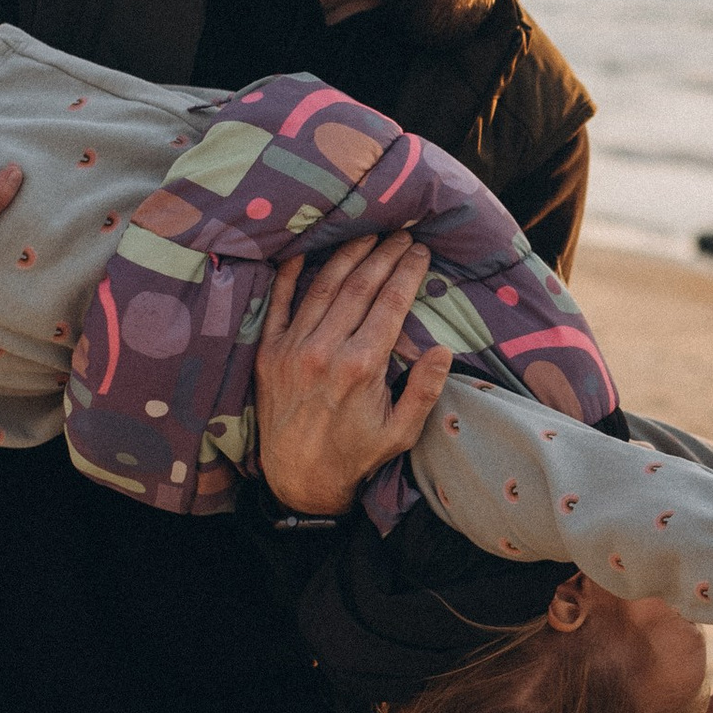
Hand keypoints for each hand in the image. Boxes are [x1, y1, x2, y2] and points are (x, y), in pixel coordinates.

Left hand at [254, 233, 452, 514]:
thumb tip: (443, 351)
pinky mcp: (268, 353)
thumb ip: (424, 390)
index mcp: (362, 366)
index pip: (390, 303)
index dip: (407, 272)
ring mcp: (293, 348)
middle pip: (359, 287)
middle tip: (400, 234)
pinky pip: (279, 303)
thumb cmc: (356, 455)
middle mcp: (325, 350)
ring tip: (367, 235)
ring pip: (324, 287)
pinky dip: (291, 275)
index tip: (420, 251)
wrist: (299, 479)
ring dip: (347, 256)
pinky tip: (306, 252)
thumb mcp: (401, 432)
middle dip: (383, 255)